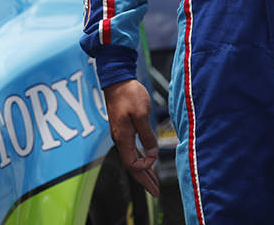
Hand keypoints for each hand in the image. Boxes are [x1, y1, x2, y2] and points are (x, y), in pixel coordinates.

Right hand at [103, 79, 160, 197]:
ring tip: (154, 183)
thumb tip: (152, 153)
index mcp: (123, 138)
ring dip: (144, 172)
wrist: (117, 79)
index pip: (132, 164)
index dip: (145, 168)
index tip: (156, 164)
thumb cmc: (129, 94)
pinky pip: (133, 150)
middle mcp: (120, 140)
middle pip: (132, 166)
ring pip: (133, 159)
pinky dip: (142, 159)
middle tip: (156, 193)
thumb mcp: (141, 114)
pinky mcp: (124, 129)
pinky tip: (148, 162)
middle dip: (144, 180)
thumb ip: (147, 135)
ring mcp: (121, 135)